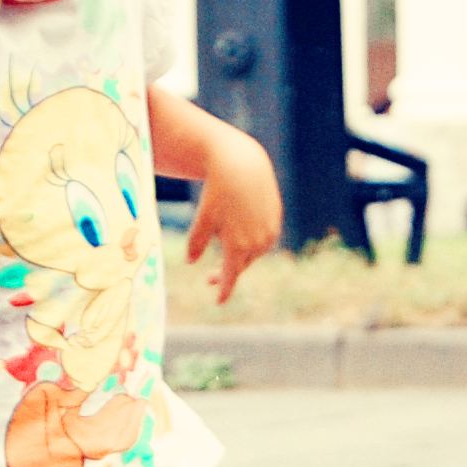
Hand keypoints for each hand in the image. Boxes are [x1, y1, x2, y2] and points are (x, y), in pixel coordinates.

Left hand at [186, 124, 282, 303]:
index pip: (231, 276)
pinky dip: (250, 242)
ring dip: (239, 256)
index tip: (219, 301)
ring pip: (253, 253)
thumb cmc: (217, 191)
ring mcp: (269, 231)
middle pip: (241, 266)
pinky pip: (262, 239)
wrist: (242, 164)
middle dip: (226, 272)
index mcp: (238, 246)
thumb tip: (191, 262)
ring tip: (224, 249)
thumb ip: (196, 242)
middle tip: (209, 278)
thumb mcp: (202, 218)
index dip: (224, 290)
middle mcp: (258, 242)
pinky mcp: (275, 219)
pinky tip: (240, 233)